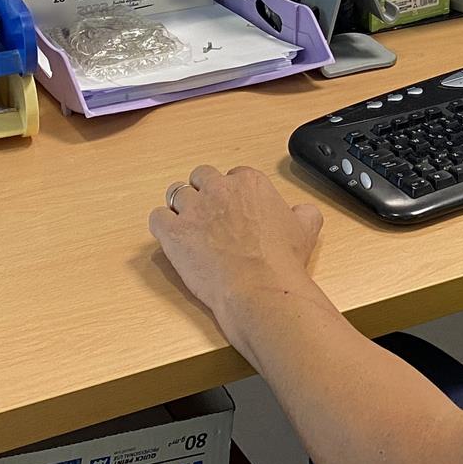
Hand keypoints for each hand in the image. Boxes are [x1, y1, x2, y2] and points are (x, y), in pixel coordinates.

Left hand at [149, 165, 323, 327]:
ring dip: (181, 207)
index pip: (233, 175)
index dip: (231, 193)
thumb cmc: (280, 262)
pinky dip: (162, 225)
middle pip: (201, 177)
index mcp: (249, 183)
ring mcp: (193, 209)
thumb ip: (302, 212)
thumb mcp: (305, 229)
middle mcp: (219, 189)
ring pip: (176, 193)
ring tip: (189, 227)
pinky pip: (157, 217)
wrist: (260, 289)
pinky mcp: (173, 232)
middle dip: (203, 193)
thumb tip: (301, 212)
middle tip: (209, 215)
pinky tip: (172, 238)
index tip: (233, 209)